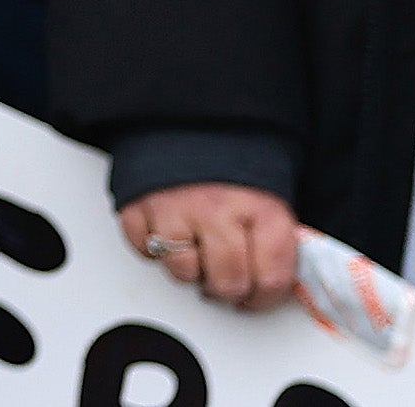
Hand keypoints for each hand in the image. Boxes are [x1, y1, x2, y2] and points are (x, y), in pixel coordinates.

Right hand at [125, 182, 301, 314]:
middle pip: (226, 283)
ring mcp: (174, 208)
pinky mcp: (136, 204)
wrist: (192, 118)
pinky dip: (153, 247)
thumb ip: (276, 244)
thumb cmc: (232, 167)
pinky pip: (143, 250)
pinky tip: (170, 229)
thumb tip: (277, 286)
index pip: (271, 279)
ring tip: (196, 246)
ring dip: (189, 268)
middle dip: (227, 287)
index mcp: (261, 209)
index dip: (266, 297)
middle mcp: (217, 209)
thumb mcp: (269, 200)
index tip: (259, 294)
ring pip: (182, 272)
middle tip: (226, 275)